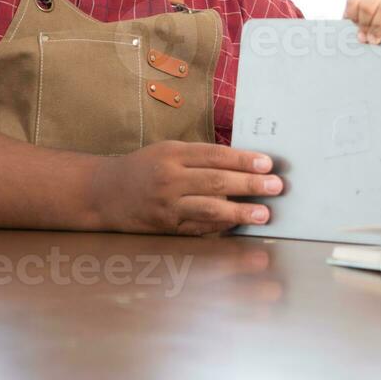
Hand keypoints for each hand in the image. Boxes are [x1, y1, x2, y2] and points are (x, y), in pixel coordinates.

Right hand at [88, 140, 284, 235]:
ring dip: (240, 213)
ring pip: (209, 209)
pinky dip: (221, 228)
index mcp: (173, 154)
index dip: (244, 160)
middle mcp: (169, 179)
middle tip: (276, 187)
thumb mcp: (169, 151)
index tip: (268, 164)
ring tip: (264, 214)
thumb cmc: (145, 168)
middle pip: (217, 182)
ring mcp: (167, 205)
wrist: (104, 193)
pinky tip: (238, 226)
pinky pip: (198, 228)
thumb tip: (244, 163)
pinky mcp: (166, 227)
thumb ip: (201, 157)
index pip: (216, 156)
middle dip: (250, 185)